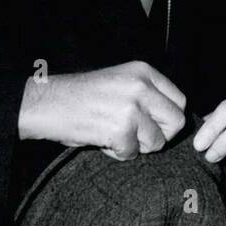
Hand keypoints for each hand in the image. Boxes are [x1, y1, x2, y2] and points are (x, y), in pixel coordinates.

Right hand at [17, 62, 186, 160]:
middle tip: (137, 136)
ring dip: (137, 146)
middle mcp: (141, 87)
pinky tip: (103, 141)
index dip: (169, 118)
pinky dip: (119, 153)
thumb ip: (147, 94)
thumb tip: (172, 118)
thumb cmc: (80, 96)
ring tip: (115, 135)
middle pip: (176, 122)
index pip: (180, 101)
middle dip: (159, 135)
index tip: (155, 124)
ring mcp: (132, 108)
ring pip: (157, 141)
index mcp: (143, 72)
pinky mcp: (120, 130)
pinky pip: (133, 153)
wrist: (46, 103)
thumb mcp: (119, 82)